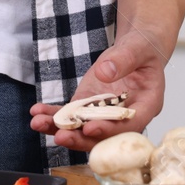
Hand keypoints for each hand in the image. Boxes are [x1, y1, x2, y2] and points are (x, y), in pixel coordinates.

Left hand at [30, 26, 169, 151]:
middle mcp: (124, 115)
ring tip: (38, 123)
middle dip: (80, 137)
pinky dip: (54, 115)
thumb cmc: (143, 49)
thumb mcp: (139, 47)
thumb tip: (104, 72)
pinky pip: (71, 114)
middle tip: (60, 135)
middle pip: (103, 135)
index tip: (89, 128)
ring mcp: (104, 112)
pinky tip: (37, 112)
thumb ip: (124, 59)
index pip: (129, 125)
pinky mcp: (88, 104)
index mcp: (146, 105)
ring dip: (60, 128)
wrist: (135, 48)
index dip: (109, 130)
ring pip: (82, 127)